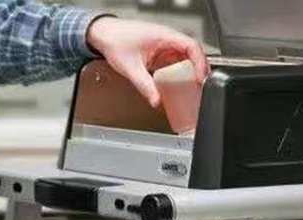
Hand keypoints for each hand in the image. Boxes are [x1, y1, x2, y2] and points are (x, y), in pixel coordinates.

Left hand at [86, 18, 208, 107]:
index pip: (191, 46)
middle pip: (192, 52)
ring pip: (185, 58)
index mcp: (163, 36)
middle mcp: (167, 38)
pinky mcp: (160, 52)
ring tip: (191, 88)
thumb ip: (145, 86)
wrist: (103, 35)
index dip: (200, 62)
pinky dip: (179, 72)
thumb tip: (156, 100)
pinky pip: (175, 62)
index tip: (200, 78)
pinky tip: (177, 84)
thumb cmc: (114, 40)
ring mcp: (164, 45)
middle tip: (199, 87)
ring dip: (189, 72)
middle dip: (198, 70)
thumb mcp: (131, 68)